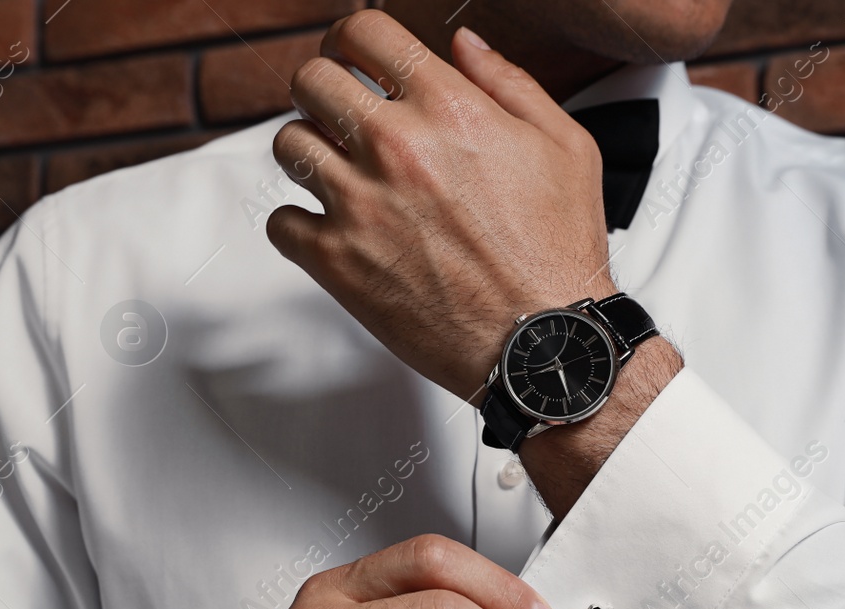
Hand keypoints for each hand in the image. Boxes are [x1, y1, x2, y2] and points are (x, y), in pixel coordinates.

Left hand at [267, 11, 615, 401]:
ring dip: (307, 152)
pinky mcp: (336, 262)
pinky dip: (297, 224)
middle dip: (320, 88)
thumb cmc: (556, 252)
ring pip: (287, 144)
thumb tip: (464, 43)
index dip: (350, 37)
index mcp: (448, 107)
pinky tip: (328, 228)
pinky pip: (280, 222)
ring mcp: (359, 203)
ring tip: (334, 171)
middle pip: (311, 79)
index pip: (365, 33)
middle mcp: (395, 147)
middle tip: (333, 109)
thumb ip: (509, 82)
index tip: (350, 55)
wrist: (541, 340)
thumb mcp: (563, 145)